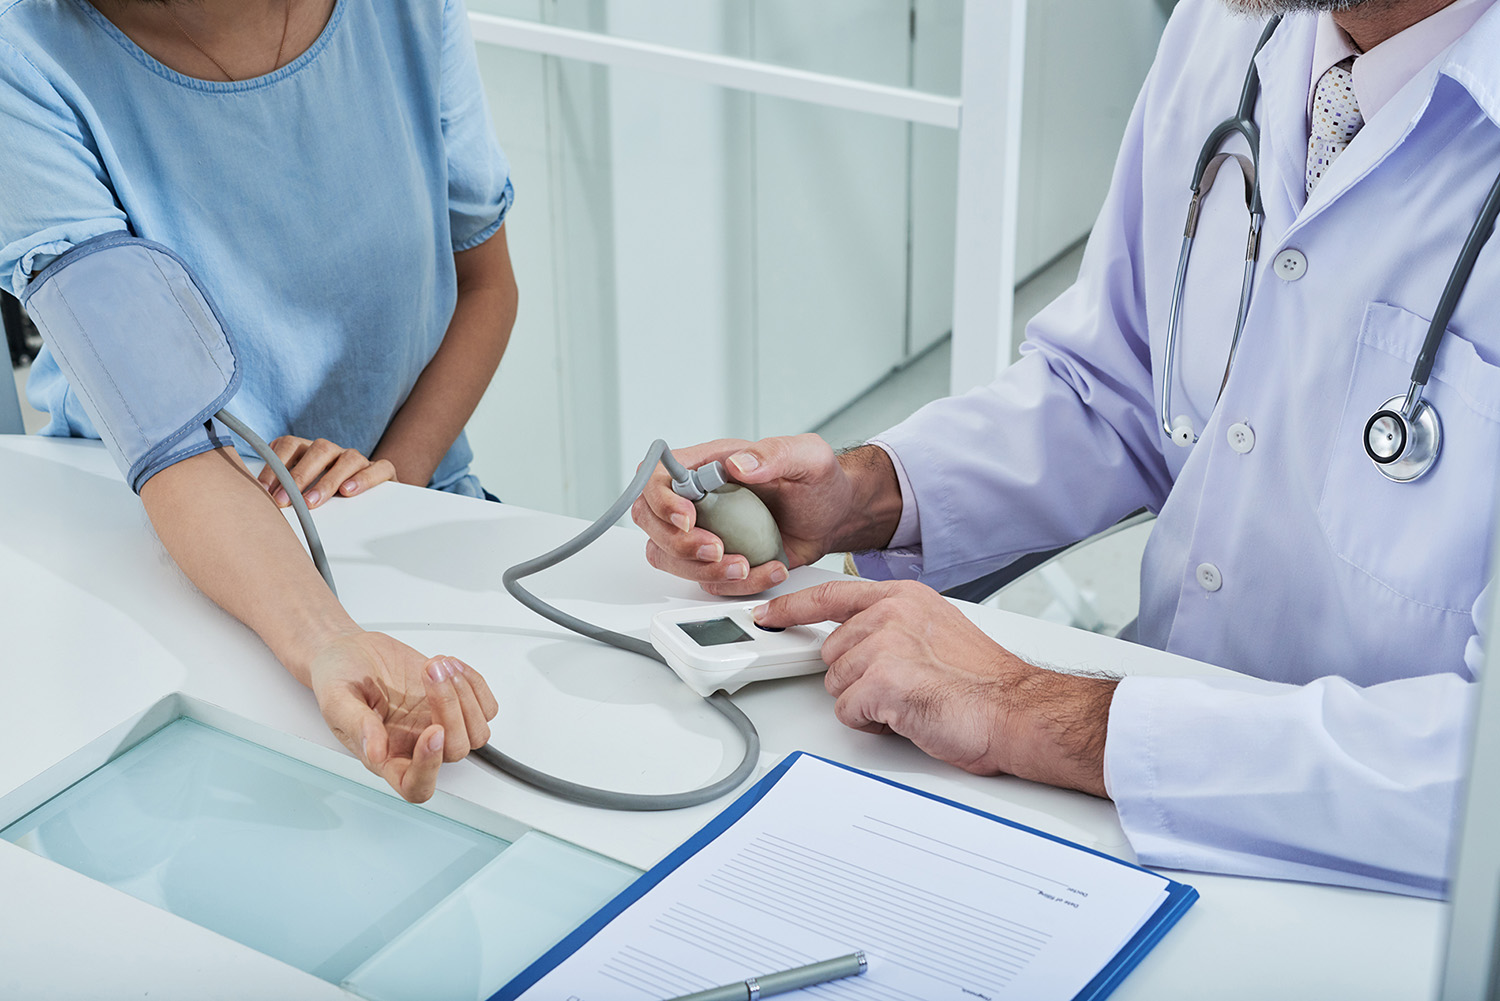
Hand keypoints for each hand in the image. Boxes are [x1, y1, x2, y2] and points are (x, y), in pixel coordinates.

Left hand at [256, 436, 396, 509]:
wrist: (369, 502)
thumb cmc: (322, 498)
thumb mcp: (297, 492)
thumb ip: (279, 489)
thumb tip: (251, 498)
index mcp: (309, 450)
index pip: (289, 444)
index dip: (275, 465)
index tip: (264, 490)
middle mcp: (333, 451)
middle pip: (318, 450)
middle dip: (298, 476)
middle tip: (284, 501)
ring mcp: (358, 460)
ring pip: (347, 458)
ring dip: (328, 480)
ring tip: (312, 501)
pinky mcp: (382, 471)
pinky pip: (378, 468)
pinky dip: (364, 478)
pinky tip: (348, 491)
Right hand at [306, 631, 498, 802]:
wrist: (352, 652)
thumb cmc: (339, 678)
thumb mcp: (336, 698)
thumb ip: (355, 724)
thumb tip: (375, 752)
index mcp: (386, 757)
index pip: (416, 785)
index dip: (430, 767)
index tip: (432, 732)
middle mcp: (416, 746)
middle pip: (456, 752)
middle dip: (450, 709)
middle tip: (430, 672)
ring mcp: (438, 725)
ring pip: (477, 732)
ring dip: (465, 694)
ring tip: (436, 664)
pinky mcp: (455, 705)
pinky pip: (485, 707)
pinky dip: (474, 683)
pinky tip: (448, 665)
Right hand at [630, 435, 883, 596]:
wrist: (833, 517)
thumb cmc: (817, 481)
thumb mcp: (807, 457)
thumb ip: (774, 454)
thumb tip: (737, 464)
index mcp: (707, 465)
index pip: (656, 477)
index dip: (661, 500)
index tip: (689, 519)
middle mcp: (697, 499)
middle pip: (650, 522)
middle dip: (678, 544)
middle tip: (717, 550)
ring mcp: (703, 532)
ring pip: (667, 557)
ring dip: (701, 570)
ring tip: (745, 565)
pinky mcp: (717, 561)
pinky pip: (705, 581)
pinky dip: (735, 585)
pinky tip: (768, 570)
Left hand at [754, 580, 1117, 796]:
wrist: (1017, 711)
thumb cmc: (984, 683)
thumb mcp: (935, 632)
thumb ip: (893, 628)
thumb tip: (857, 644)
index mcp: (903, 597)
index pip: (831, 595)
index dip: (793, 608)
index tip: (768, 615)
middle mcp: (891, 613)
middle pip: (831, 653)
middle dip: (857, 680)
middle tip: (903, 688)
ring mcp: (885, 644)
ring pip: (837, 685)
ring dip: (867, 703)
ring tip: (911, 701)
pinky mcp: (883, 681)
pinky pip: (849, 711)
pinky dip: (874, 723)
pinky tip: (908, 715)